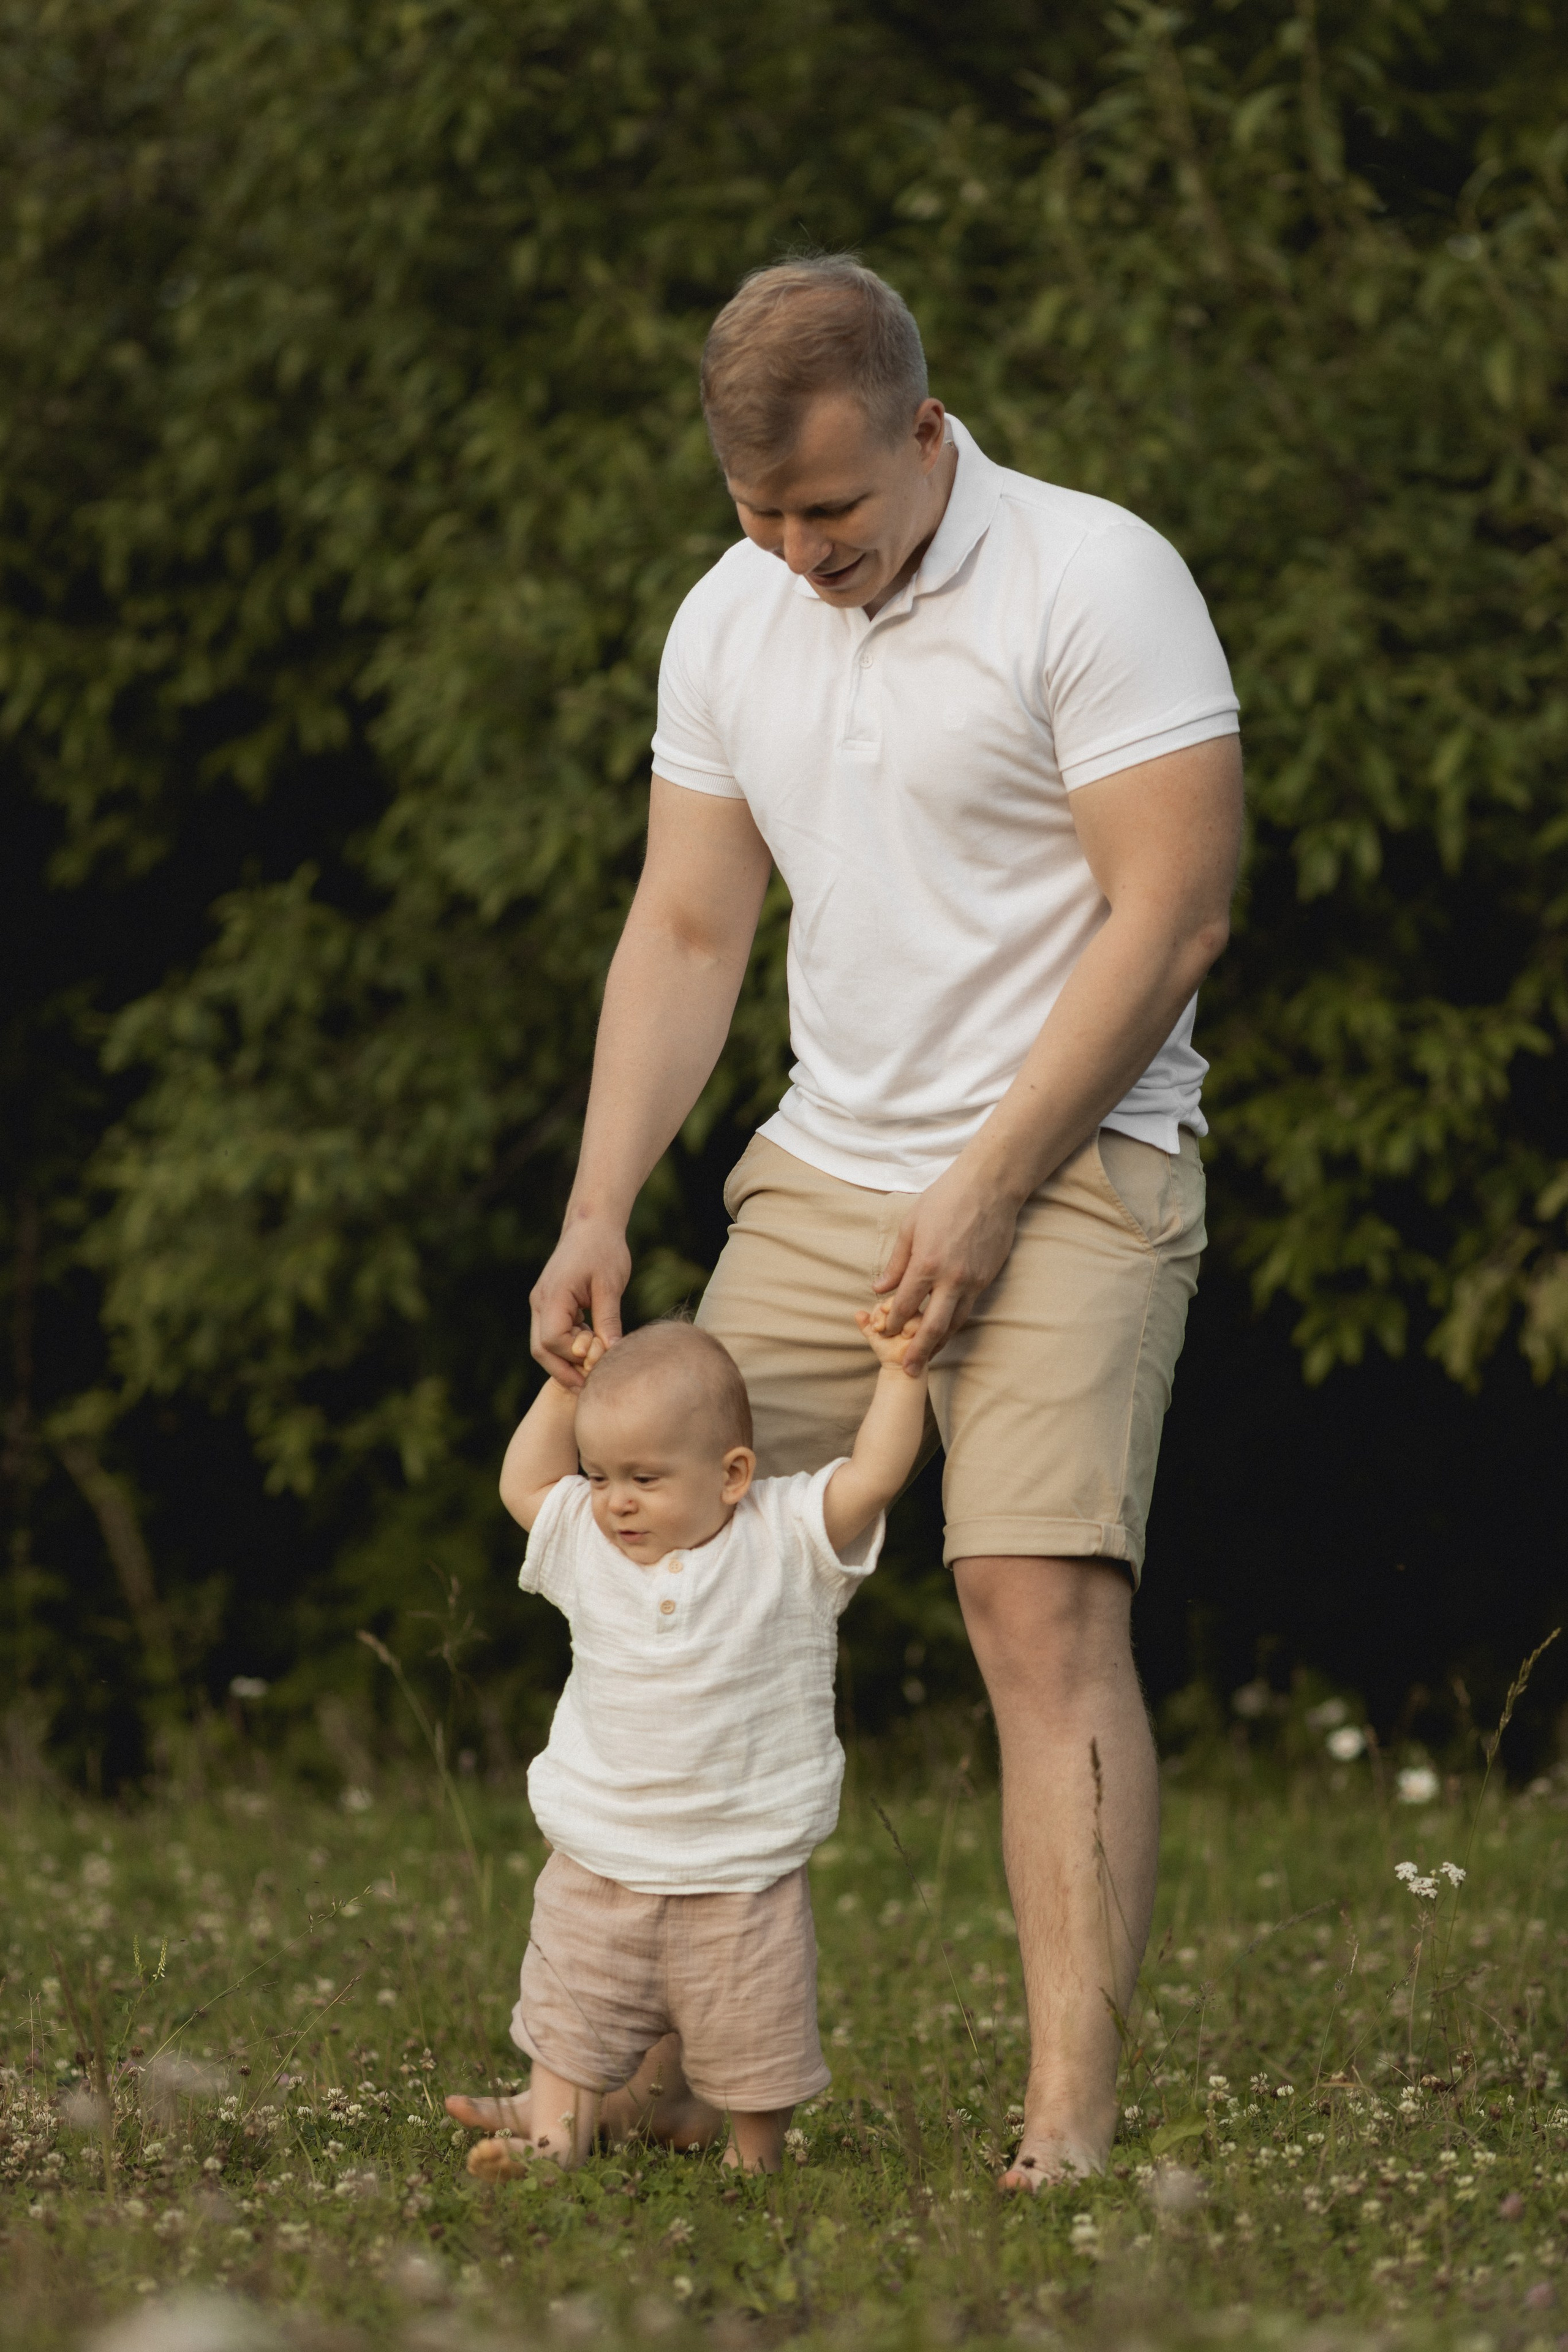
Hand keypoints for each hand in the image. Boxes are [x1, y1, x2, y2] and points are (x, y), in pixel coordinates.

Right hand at [529, 1216, 631, 1387]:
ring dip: (566, 1360)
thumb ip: (608, 1320)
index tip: (599, 1360)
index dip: (574, 1357)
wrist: (592, 1223)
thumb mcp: (610, 1286)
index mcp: (552, 1296)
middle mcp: (541, 1302)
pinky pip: (553, 1334)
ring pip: (544, 1345)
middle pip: (541, 1350)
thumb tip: (613, 1354)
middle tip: (590, 1385)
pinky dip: (569, 1346)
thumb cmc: (604, 1250)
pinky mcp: (551, 1304)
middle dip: (564, 1370)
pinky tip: (592, 1346)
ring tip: (593, 1370)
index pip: (553, 1341)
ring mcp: (542, 1303)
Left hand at [855, 1303, 926, 1371]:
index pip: (887, 1300)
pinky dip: (907, 1328)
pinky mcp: (928, 1325)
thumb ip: (866, 1324)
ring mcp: (919, 1316)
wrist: (900, 1366)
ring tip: (891, 1335)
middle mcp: (909, 1308)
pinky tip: (904, 1337)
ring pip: (906, 1308)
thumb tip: (858, 1314)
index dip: (879, 1311)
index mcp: (896, 1307)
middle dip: (884, 1315)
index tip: (875, 1327)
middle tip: (879, 1329)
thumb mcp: (873, 1335)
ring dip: (894, 1322)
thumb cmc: (888, 1348)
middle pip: (896, 1300)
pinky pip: (917, 1319)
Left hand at [872, 1160, 1022, 1375]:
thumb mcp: (910, 1226)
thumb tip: (880, 1289)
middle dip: (918, 1351)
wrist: (989, 1187)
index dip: (892, 1323)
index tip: (883, 1332)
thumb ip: (896, 1262)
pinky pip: (969, 1307)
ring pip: (955, 1322)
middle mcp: (951, 1278)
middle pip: (932, 1326)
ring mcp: (972, 1280)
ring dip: (940, 1342)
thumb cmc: (944, 1199)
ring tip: (928, 1357)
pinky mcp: (987, 1278)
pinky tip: (947, 1329)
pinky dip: (957, 1322)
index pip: (905, 1305)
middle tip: (909, 1371)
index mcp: (926, 1263)